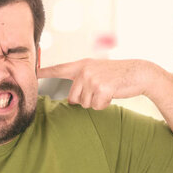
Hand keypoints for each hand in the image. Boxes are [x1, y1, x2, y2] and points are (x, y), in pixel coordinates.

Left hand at [38, 59, 157, 109]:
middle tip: (100, 90)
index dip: (44, 72)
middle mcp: (84, 71)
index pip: (58, 69)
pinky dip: (105, 105)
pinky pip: (97, 106)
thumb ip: (82, 80)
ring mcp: (92, 79)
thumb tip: (72, 101)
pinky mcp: (102, 88)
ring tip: (108, 90)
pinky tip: (113, 94)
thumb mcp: (97, 71)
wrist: (140, 72)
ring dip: (96, 102)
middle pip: (73, 98)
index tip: (32, 73)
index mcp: (81, 65)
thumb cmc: (118, 75)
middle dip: (86, 100)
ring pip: (85, 104)